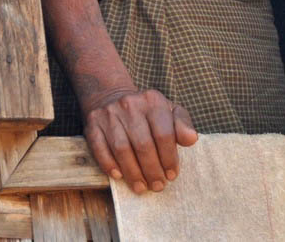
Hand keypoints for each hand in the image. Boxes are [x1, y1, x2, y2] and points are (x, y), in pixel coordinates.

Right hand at [82, 87, 197, 193]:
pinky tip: (119, 176)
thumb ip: (182, 124)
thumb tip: (191, 139)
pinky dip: (109, 165)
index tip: (171, 175)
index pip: (164, 133)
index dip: (169, 158)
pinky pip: (100, 149)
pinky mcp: (92, 124)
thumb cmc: (146, 112)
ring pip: (122, 149)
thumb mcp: (168, 111)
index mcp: (152, 100)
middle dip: (152, 170)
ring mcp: (109, 114)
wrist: (110, 97)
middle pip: (143, 144)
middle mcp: (130, 105)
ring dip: (133, 173)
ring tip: (141, 187)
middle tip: (157, 186)